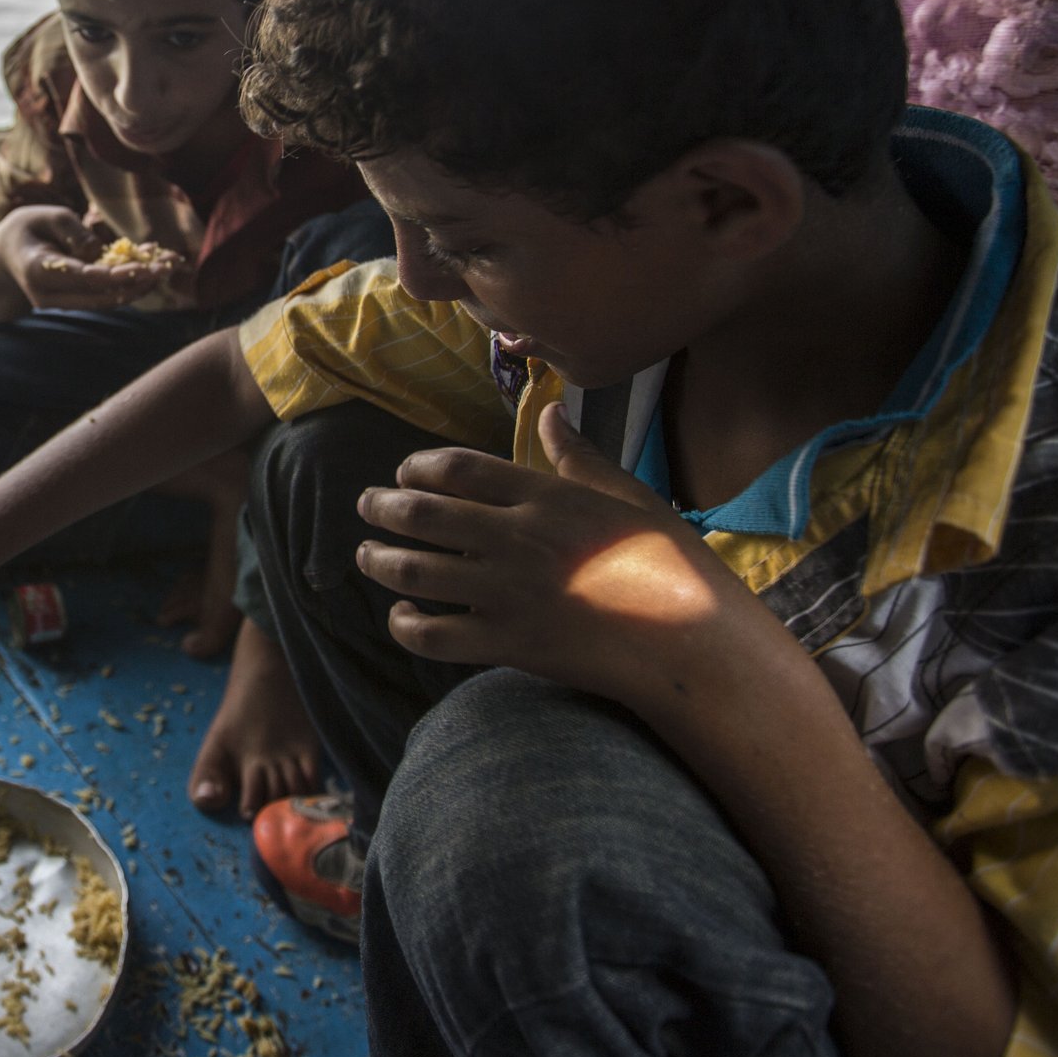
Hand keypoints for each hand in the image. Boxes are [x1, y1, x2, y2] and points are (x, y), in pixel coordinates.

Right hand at [0, 207, 174, 309]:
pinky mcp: (75, 302)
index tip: (143, 267)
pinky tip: (155, 266)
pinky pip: (105, 296)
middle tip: (168, 266)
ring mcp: (62, 304)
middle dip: (138, 283)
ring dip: (140, 286)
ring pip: (107, 300)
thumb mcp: (45, 215)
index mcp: (38, 271)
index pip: (83, 277)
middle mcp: (49, 296)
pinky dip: (131, 283)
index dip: (116, 274)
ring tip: (169, 265)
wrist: (7, 255)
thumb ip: (72, 229)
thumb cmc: (27, 228)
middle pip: (101, 296)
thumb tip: (98, 251)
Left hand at [353, 406, 793, 712]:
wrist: (691, 640)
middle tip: (366, 506)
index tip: (404, 474)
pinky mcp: (508, 644)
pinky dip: (405, 624)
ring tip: (367, 556)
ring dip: (380, 561)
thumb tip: (551, 412)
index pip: (457, 469)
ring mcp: (508, 593)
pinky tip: (402, 616)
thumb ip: (578, 456)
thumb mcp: (628, 494)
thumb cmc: (669, 562)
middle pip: (422, 514)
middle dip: (381, 507)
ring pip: (416, 572)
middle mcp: (516, 539)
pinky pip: (434, 634)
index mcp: (545, 497)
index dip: (417, 468)